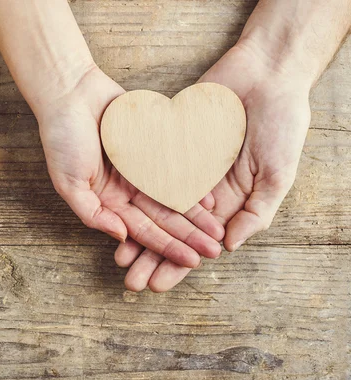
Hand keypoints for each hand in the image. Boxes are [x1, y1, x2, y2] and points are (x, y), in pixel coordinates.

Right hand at [35, 65, 224, 280]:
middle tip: (214, 252)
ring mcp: (142, 168)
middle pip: (163, 218)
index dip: (166, 247)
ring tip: (218, 231)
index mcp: (108, 202)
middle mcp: (128, 189)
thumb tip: (121, 237)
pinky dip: (193, 182)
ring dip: (196, 216)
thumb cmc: (61, 138)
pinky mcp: (153, 146)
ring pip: (174, 197)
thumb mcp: (68, 183)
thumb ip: (92, 213)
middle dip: (188, 237)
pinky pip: (177, 167)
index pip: (142, 231)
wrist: (70, 92)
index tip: (190, 261)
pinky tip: (211, 197)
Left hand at [120, 42, 311, 290]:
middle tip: (130, 279)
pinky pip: (148, 171)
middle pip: (170, 229)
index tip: (157, 285)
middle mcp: (201, 189)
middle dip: (150, 255)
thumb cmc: (282, 124)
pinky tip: (115, 210)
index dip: (178, 264)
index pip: (197, 241)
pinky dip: (133, 192)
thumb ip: (255, 211)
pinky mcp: (168, 144)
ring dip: (137, 231)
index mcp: (228, 202)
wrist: (266, 75)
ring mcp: (182, 167)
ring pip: (153, 206)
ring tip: (119, 255)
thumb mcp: (277, 173)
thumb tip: (229, 246)